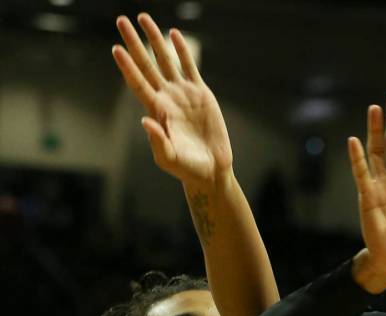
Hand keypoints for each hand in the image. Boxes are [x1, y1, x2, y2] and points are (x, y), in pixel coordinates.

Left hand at [112, 14, 231, 188]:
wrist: (211, 169)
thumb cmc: (187, 168)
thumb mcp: (169, 158)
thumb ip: (158, 141)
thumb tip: (146, 121)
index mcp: (157, 111)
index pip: (138, 83)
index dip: (128, 66)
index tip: (116, 48)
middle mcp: (167, 97)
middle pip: (147, 64)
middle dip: (134, 42)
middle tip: (121, 20)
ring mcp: (183, 93)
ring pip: (166, 60)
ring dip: (155, 39)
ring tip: (144, 18)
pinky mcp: (201, 93)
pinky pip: (189, 67)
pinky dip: (182, 50)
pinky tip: (174, 34)